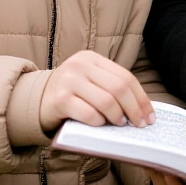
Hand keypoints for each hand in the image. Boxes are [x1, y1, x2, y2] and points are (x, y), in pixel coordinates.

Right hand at [39, 50, 154, 131]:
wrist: (36, 100)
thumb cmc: (72, 94)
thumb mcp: (91, 82)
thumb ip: (112, 88)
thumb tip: (143, 110)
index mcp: (92, 58)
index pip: (125, 77)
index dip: (141, 98)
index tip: (149, 116)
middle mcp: (80, 65)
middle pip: (119, 88)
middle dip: (134, 109)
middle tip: (139, 125)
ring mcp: (68, 81)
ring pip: (106, 101)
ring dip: (118, 117)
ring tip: (119, 125)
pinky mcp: (60, 100)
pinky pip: (89, 115)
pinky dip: (99, 123)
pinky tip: (99, 125)